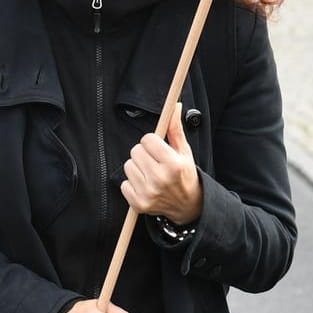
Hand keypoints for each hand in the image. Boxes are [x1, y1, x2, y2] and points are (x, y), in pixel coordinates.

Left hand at [121, 103, 202, 223]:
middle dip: (144, 153)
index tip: (158, 149)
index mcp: (173, 164)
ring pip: (128, 165)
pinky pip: (123, 184)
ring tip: (150, 174)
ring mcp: (148, 193)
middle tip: (154, 162)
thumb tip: (174, 106)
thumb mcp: (184, 151)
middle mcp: (160, 179)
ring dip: (137, 168)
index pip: (147, 139)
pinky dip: (132, 184)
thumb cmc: (184, 175)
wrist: (188, 206)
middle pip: (135, 151)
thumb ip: (175, 128)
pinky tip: (145, 186)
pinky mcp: (139, 204)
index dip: (152, 142)